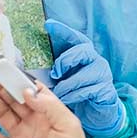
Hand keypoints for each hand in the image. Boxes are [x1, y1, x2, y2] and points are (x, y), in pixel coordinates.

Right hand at [0, 70, 124, 137]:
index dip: (19, 80)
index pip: (32, 92)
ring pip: (1, 115)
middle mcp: (34, 123)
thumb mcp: (68, 124)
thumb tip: (28, 91)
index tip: (7, 69)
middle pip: (13, 101)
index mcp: (49, 114)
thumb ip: (49, 105)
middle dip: (0, 86)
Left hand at [45, 19, 124, 135]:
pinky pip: (90, 90)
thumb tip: (30, 66)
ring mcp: (102, 75)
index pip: (75, 38)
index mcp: (83, 55)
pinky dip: (76, 95)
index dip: (63, 31)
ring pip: (86, 73)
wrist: (97, 112)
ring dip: (69, 83)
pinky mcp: (105, 91)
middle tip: (55, 72)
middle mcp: (95, 61)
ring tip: (57, 91)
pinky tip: (67, 99)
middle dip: (67, 59)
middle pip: (83, 50)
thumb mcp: (64, 79)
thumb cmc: (78, 92)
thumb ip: (53, 71)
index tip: (48, 25)